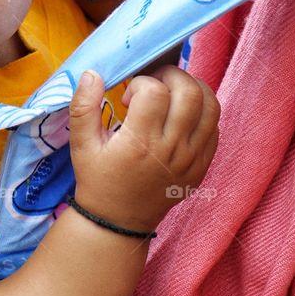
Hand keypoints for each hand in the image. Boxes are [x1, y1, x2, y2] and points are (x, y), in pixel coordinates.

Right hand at [69, 67, 219, 234]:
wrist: (119, 222)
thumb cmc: (98, 179)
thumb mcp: (80, 144)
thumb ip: (83, 106)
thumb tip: (92, 73)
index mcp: (141, 143)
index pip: (155, 91)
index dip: (140, 83)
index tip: (128, 98)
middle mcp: (172, 150)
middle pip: (190, 92)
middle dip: (171, 75)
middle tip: (154, 83)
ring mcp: (192, 159)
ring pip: (211, 106)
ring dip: (193, 89)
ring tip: (172, 93)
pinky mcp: (203, 166)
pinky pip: (215, 127)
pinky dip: (202, 112)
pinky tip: (180, 115)